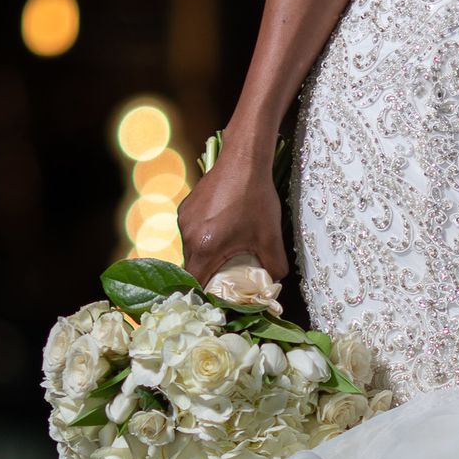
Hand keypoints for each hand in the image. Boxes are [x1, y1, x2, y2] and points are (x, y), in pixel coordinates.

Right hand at [177, 155, 288, 286]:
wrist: (243, 160)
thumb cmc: (256, 198)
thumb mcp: (271, 237)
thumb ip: (274, 266)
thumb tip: (274, 283)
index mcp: (205, 246)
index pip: (196, 284)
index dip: (207, 295)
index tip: (221, 297)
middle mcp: (188, 235)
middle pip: (193, 268)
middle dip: (211, 275)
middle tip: (230, 275)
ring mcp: (184, 220)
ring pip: (192, 250)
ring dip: (207, 255)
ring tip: (229, 250)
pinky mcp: (186, 208)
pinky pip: (192, 232)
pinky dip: (204, 238)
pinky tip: (223, 229)